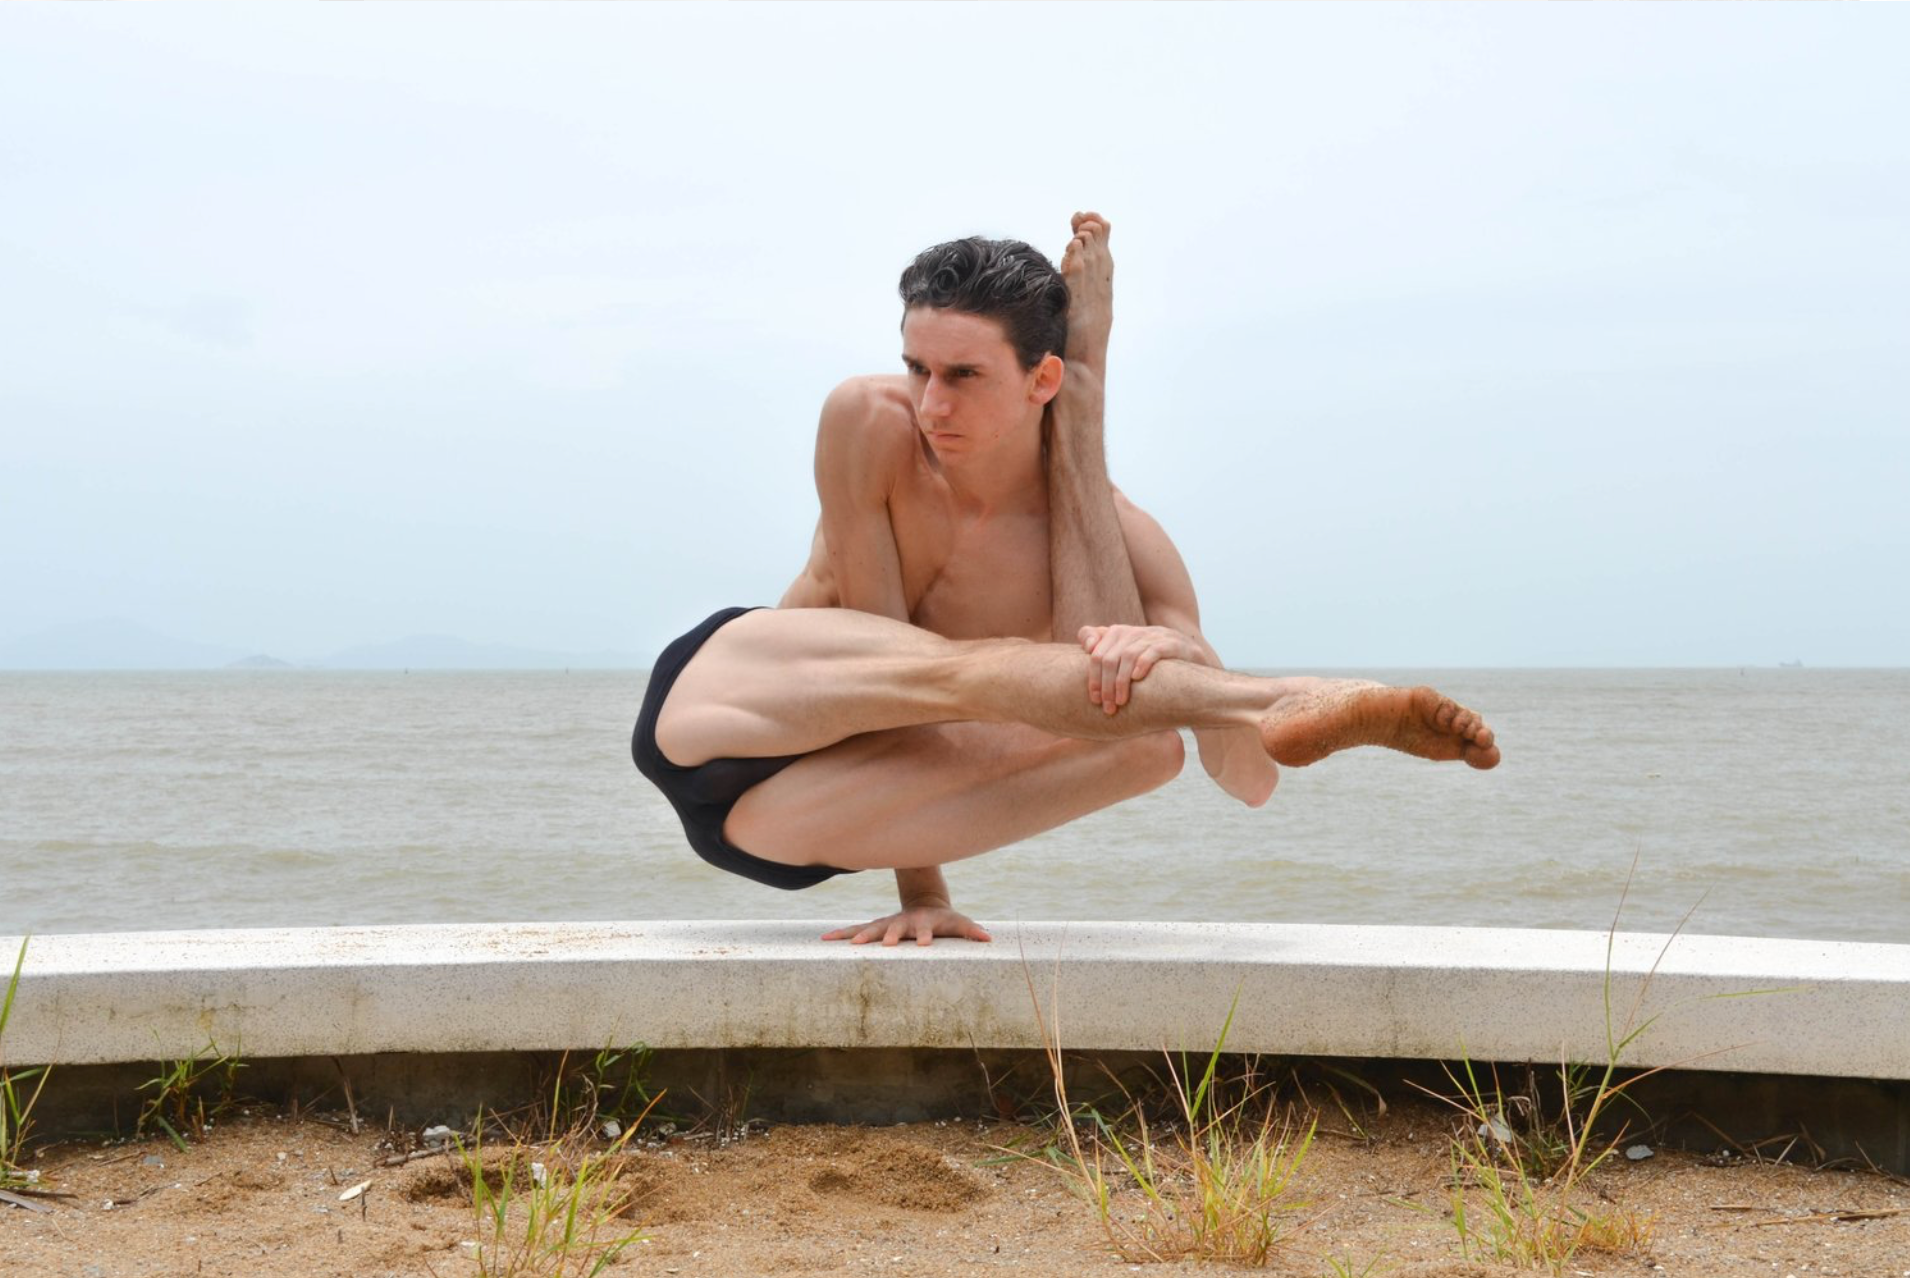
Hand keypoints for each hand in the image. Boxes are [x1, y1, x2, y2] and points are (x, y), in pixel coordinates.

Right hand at [821, 906, 992, 946]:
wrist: (924, 903)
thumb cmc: (944, 920)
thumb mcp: (959, 923)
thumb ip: (972, 930)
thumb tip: (989, 939)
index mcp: (923, 924)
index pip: (925, 931)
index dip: (925, 936)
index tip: (925, 944)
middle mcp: (902, 923)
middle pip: (894, 930)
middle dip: (889, 936)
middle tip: (885, 945)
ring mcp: (886, 924)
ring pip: (870, 929)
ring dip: (858, 936)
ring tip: (845, 944)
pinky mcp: (875, 927)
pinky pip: (855, 930)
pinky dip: (840, 934)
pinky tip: (823, 938)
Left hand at [1077, 624, 1204, 713]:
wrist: (1195, 669)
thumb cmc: (1156, 671)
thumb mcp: (1128, 666)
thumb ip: (1104, 661)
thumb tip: (1085, 654)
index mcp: (1119, 633)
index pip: (1093, 645)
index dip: (1090, 673)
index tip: (1093, 698)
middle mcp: (1134, 631)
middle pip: (1108, 656)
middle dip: (1103, 684)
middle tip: (1106, 706)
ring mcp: (1154, 635)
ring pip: (1127, 655)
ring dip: (1120, 682)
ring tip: (1120, 702)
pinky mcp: (1173, 644)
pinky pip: (1153, 650)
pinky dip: (1142, 664)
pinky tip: (1138, 680)